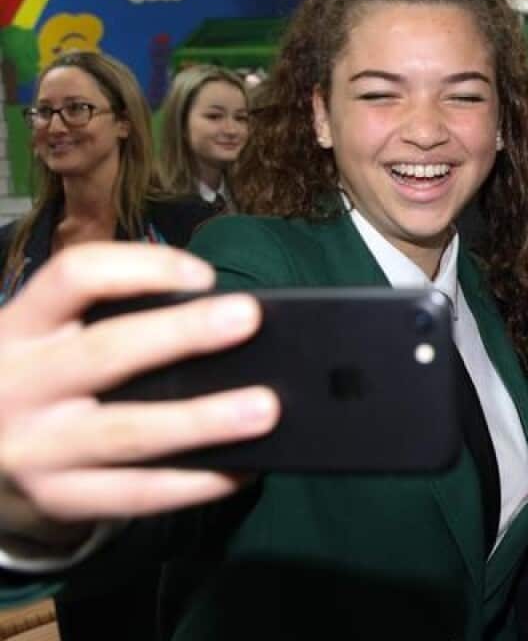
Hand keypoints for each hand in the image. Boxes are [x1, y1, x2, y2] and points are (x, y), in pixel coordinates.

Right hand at [0, 243, 278, 543]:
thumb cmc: (40, 381)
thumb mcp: (45, 341)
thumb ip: (105, 324)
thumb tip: (216, 321)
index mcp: (16, 327)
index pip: (73, 277)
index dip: (141, 267)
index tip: (204, 275)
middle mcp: (15, 385)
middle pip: (106, 352)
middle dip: (182, 334)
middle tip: (248, 319)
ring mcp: (34, 449)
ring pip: (128, 433)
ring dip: (202, 420)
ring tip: (264, 409)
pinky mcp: (56, 499)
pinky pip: (136, 494)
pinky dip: (195, 483)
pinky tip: (242, 468)